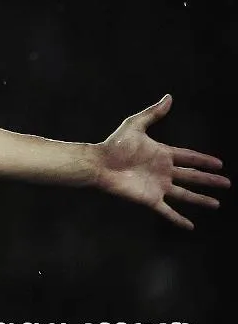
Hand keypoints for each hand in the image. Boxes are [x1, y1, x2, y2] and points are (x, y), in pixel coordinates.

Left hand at [94, 94, 229, 229]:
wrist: (99, 163)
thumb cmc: (114, 144)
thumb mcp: (135, 125)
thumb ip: (152, 114)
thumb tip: (168, 97)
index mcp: (162, 154)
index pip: (189, 157)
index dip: (204, 160)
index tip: (219, 164)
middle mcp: (163, 171)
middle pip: (192, 176)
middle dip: (209, 180)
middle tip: (227, 183)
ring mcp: (158, 186)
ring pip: (185, 195)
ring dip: (200, 199)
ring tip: (216, 204)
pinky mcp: (150, 199)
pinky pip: (167, 211)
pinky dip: (178, 219)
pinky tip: (190, 225)